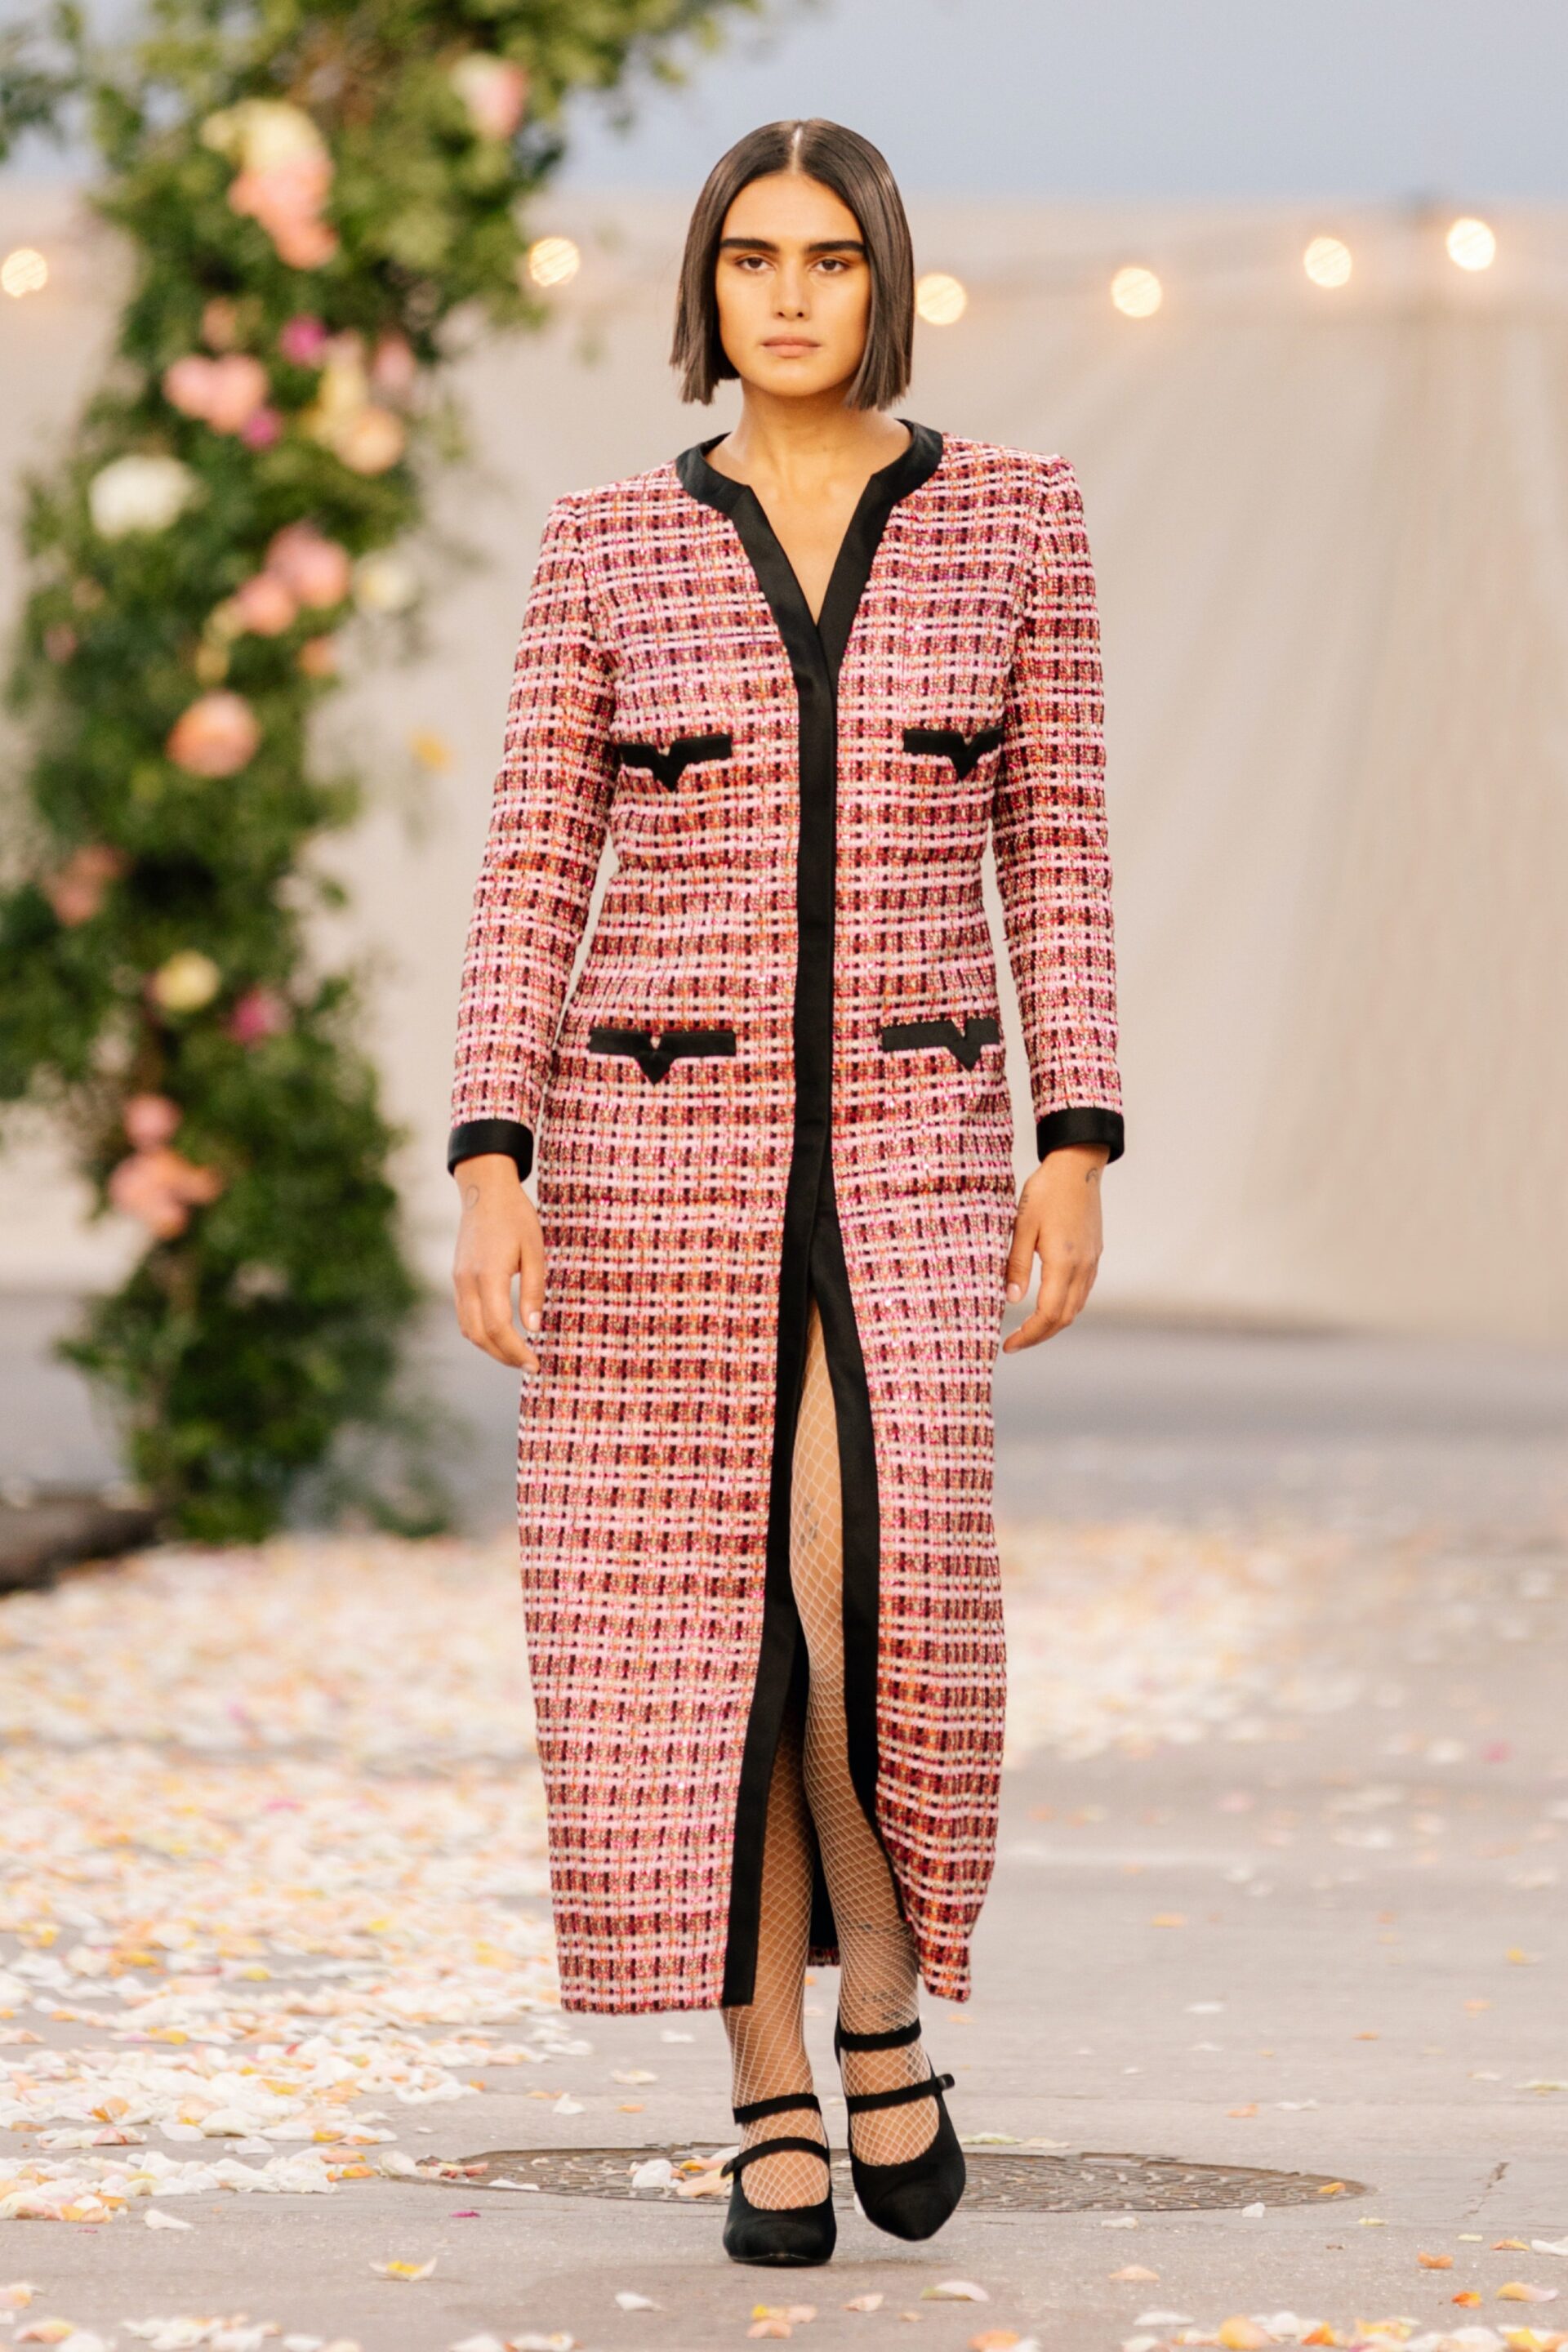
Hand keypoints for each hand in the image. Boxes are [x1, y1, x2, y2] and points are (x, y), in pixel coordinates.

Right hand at [452, 1154, 545, 1369]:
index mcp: (488, 1274)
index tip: (534, 1365)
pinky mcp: (457, 1278)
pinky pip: (464, 1316)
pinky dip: (481, 1332)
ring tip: (516, 1354)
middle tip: (528, 1365)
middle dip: (503, 1356)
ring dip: (490, 1347)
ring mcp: (458, 1280)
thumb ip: (534, 1290)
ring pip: (468, 1329)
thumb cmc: (516, 1216)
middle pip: (479, 1335)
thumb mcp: (535, 1250)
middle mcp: (467, 1282)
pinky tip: (500, 1335)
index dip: (515, 1351)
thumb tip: (534, 1328)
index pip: (497, 1326)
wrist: (484, 1190)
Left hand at [1000, 1143, 1107, 1350]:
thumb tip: (1010, 1300)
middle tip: (1014, 1344)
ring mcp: (1092, 1263)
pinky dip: (1064, 1308)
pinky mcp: (1094, 1255)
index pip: (1048, 1314)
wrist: (1078, 1166)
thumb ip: (1017, 1264)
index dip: (1029, 1335)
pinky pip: (1081, 1293)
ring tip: (1027, 1330)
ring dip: (1052, 1324)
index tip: (1008, 1345)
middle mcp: (1083, 1268)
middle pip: (1064, 1318)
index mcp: (1064, 1262)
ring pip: (1075, 1308)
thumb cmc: (1046, 1191)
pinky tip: (1047, 1305)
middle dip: (1039, 1336)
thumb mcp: (1022, 1225)